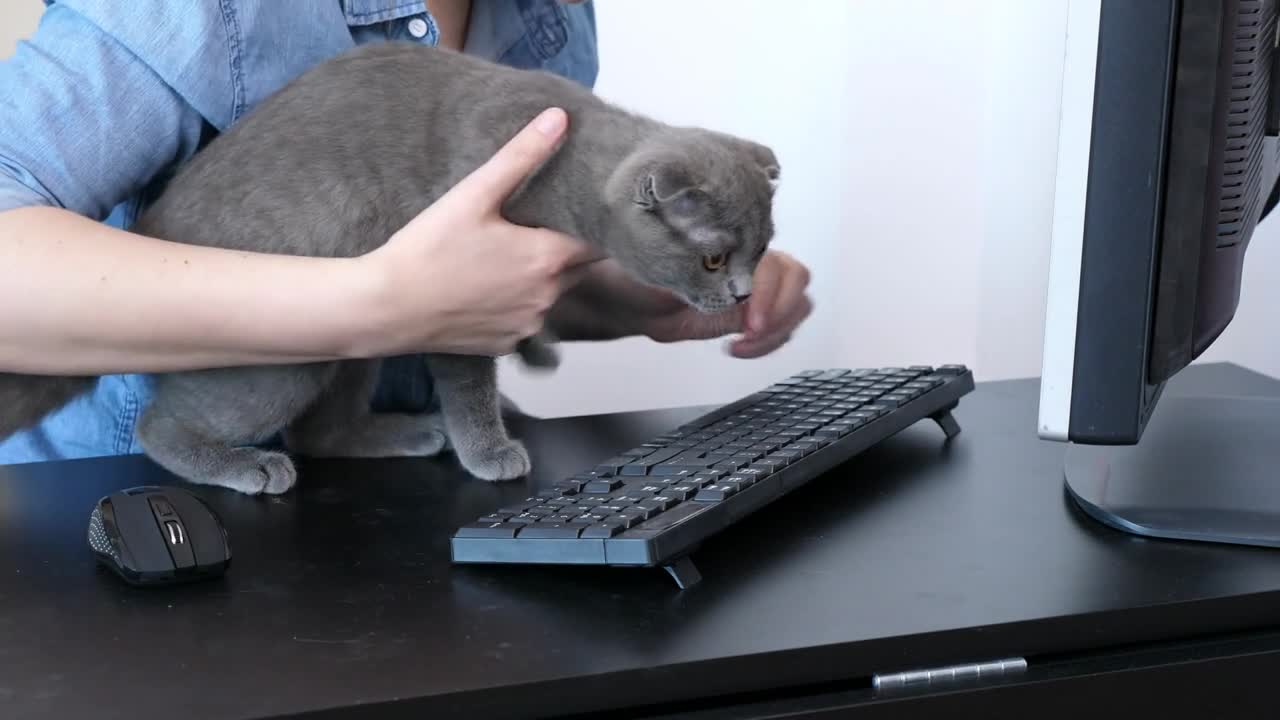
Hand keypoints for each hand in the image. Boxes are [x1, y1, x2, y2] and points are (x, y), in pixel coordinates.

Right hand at [353, 107, 601, 357]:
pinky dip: (514, 303)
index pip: (600, 242)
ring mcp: (527, 324)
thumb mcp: (474, 194)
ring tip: (505, 255)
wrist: (385, 308)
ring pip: (551, 294)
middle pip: (578, 268)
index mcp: (547, 258)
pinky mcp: (506, 344)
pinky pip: (524, 319)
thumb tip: (559, 118)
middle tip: (538, 224)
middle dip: (565, 247)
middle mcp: (547, 297)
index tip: (581, 209)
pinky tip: (485, 287)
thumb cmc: (427, 250)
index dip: (593, 224)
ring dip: (539, 276)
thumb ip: (521, 155)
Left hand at [553, 249, 812, 357]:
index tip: (748, 321)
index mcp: (728, 241)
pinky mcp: (748, 311)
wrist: (619, 292)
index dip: (767, 293)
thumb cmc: (628, 271)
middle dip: (779, 311)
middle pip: (795, 278)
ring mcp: (751, 285)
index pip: (773, 263)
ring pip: (795, 301)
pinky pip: (780, 323)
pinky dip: (770, 340)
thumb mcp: (653, 271)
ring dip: (778, 327)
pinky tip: (739, 347)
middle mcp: (746, 259)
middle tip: (749, 333)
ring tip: (744, 344)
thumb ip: (685, 272)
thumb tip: (712, 281)